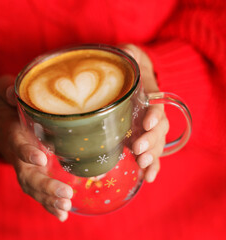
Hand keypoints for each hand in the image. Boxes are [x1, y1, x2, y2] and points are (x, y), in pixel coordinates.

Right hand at [0, 76, 72, 221]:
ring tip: (65, 208)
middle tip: (65, 194)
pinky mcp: (30, 171)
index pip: (17, 144)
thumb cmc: (1, 104)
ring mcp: (23, 165)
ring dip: (48, 199)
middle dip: (45, 186)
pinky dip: (48, 203)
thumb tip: (11, 92)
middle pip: (27, 175)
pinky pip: (37, 190)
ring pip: (32, 186)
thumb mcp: (0, 92)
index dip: (26, 151)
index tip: (40, 157)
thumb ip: (6, 92)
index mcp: (11, 133)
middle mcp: (16, 154)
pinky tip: (62, 213)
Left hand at [122, 44, 169, 182]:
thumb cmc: (125, 65)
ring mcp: (148, 127)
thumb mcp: (126, 55)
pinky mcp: (142, 137)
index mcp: (148, 94)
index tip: (147, 121)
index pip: (156, 105)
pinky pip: (152, 153)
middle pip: (159, 129)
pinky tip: (149, 176)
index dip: (154, 114)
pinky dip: (153, 165)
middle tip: (137, 149)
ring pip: (157, 143)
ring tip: (143, 164)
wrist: (129, 76)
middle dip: (150, 139)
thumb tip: (123, 52)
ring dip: (152, 155)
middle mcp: (151, 113)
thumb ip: (126, 53)